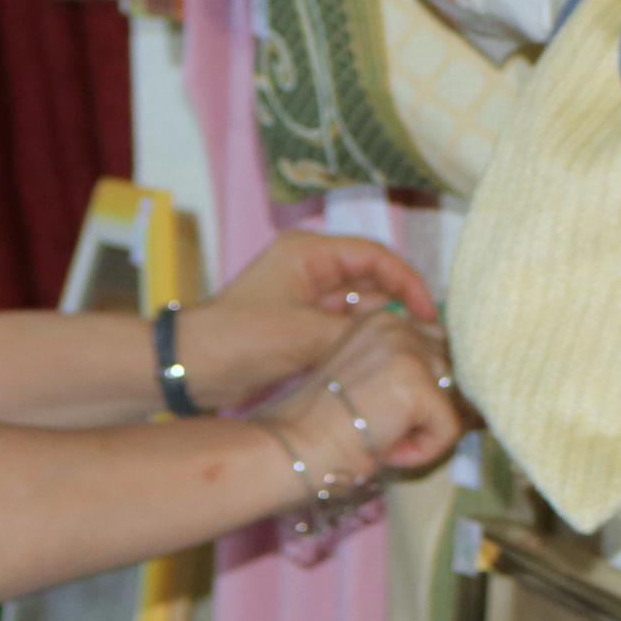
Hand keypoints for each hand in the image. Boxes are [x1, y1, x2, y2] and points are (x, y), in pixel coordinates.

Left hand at [180, 230, 440, 412]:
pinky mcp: (301, 324)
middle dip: (400, 305)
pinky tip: (384, 361)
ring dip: (384, 326)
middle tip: (429, 337)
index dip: (408, 283)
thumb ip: (356, 333)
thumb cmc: (238, 339)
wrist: (190, 367)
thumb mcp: (304, 335)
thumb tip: (403, 341)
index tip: (430, 314)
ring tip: (413, 351)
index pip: (375, 256)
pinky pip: (344, 327)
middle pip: (372, 278)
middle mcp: (310, 268)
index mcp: (308, 252)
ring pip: (360, 305)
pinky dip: (364, 341)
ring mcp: (305, 296)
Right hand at [254, 311, 466, 503]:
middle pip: (453, 373)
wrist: (293, 447)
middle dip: (434, 409)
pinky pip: (450, 429)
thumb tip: (461, 393)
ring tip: (384, 439)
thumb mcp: (367, 383)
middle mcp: (398, 326)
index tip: (395, 415)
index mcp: (382, 319)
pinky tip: (387, 450)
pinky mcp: (418, 385)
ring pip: (453, 401)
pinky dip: (424, 451)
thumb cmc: (321, 427)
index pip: (438, 349)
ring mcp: (409, 352)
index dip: (429, 389)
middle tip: (387, 433)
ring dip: (425, 430)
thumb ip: (405, 372)